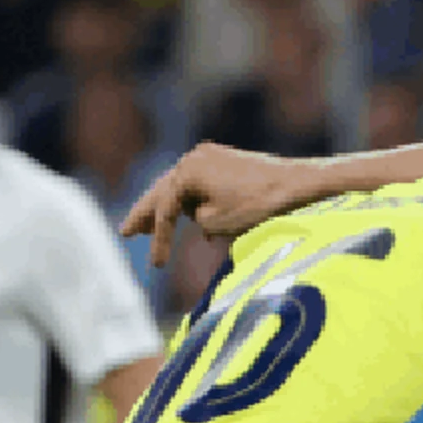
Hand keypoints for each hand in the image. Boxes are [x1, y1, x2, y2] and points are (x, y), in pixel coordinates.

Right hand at [119, 143, 309, 267]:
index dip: (159, 239)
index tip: (157, 266)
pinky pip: (201, 185)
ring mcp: (211, 157)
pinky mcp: (227, 162)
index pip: (165, 210)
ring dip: (170, 209)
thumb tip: (196, 215)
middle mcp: (195, 158)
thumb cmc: (258, 204)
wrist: (298, 184)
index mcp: (187, 170)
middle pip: (164, 192)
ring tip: (149, 227)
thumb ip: (196, 218)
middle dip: (146, 214)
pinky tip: (190, 220)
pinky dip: (194, 203)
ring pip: (182, 188)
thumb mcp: (217, 221)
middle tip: (125, 232)